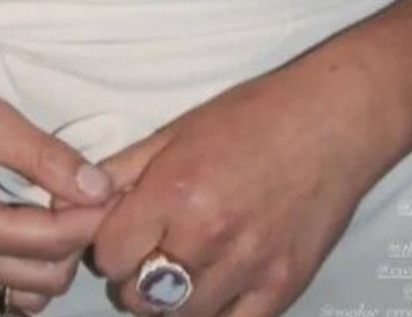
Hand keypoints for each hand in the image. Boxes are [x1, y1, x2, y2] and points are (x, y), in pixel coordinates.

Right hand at [0, 51, 114, 301]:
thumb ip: (46, 157)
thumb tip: (100, 188)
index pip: (51, 242)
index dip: (91, 213)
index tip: (115, 182)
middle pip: (41, 278)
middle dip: (76, 238)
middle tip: (92, 190)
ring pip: (21, 284)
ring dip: (53, 251)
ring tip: (65, 199)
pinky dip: (26, 252)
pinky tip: (34, 210)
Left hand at [85, 57, 386, 316]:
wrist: (334, 120)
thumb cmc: (257, 115)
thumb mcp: (179, 129)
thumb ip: (125, 168)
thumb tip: (78, 198)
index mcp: (176, 190)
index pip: (110, 253)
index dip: (111, 243)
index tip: (125, 230)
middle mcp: (207, 234)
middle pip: (139, 294)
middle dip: (136, 274)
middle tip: (153, 249)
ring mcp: (247, 266)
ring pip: (180, 316)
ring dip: (172, 299)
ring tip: (186, 264)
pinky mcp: (281, 288)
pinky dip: (216, 313)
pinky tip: (216, 287)